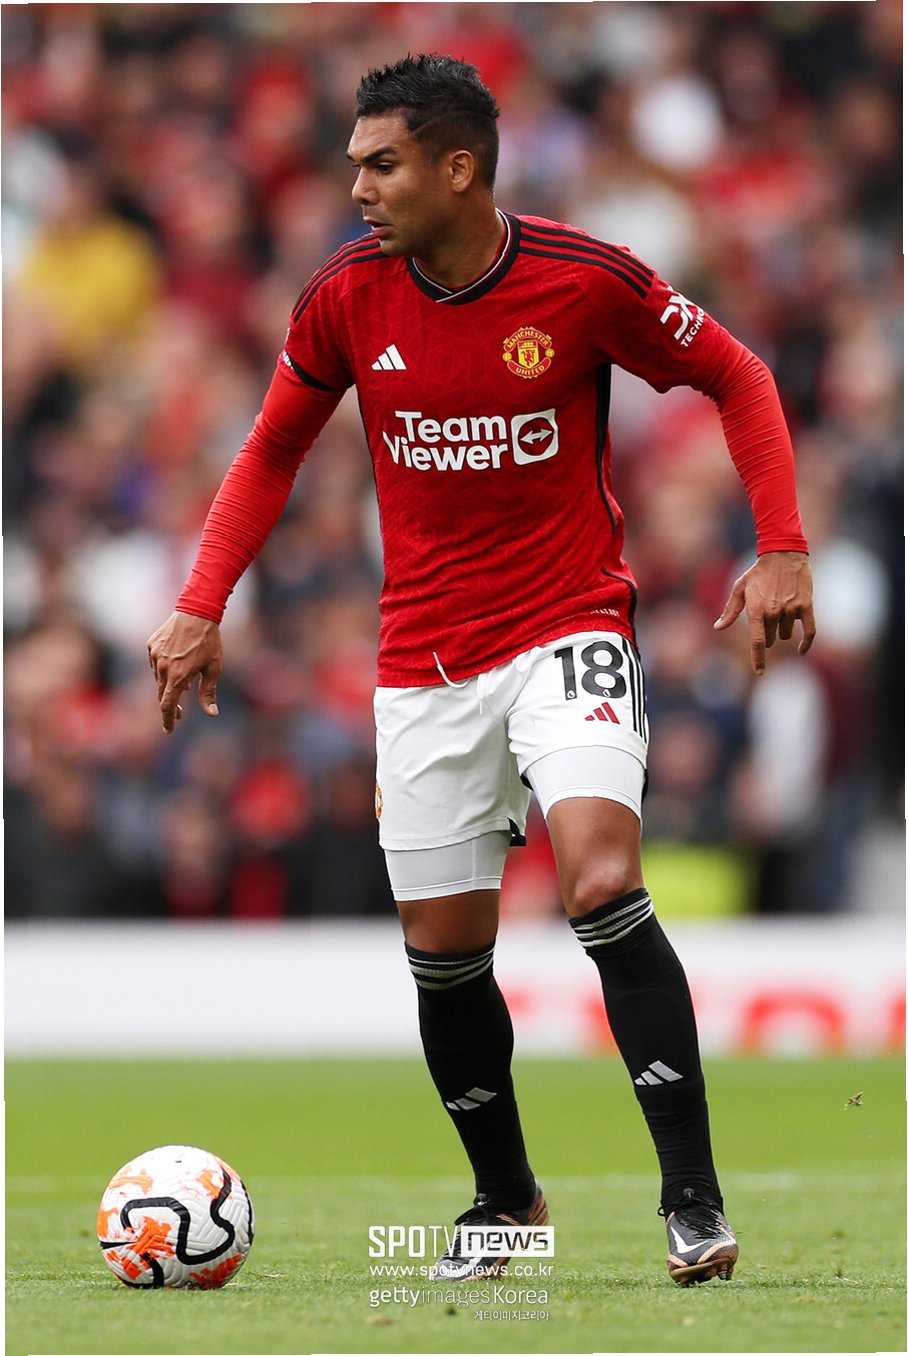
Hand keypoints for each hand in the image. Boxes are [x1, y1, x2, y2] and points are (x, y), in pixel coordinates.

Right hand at [147, 612, 222, 733]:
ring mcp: (154, 655)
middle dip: (170, 706)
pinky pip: (155, 663)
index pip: (167, 705)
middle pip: (161, 695)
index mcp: (178, 676)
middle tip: (179, 713)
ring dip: (168, 684)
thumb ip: (209, 692)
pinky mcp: (151, 645)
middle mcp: (162, 667)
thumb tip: (211, 714)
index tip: (169, 730)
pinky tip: (176, 662)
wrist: (197, 612)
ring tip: (184, 680)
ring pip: (158, 678)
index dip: (168, 720)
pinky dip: (164, 668)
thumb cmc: (209, 641)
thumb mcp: (213, 668)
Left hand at [713, 551, 815, 675]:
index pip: (758, 642)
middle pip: (771, 639)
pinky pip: (810, 631)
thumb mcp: (740, 588)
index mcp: (756, 610)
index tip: (760, 672)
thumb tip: (718, 628)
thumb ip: (730, 610)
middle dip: (768, 634)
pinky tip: (801, 650)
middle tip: (768, 616)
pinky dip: (806, 643)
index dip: (759, 659)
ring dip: (783, 629)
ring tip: (781, 607)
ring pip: (787, 634)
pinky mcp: (806, 606)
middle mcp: (774, 612)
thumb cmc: (758, 572)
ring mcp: (791, 609)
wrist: (783, 553)